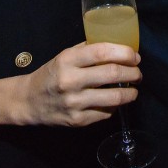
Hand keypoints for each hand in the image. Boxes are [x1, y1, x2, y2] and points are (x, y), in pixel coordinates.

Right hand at [17, 42, 140, 127]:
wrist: (29, 101)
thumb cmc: (52, 74)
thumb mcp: (65, 56)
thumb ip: (88, 50)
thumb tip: (119, 46)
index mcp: (67, 60)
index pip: (102, 52)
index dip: (124, 53)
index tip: (135, 56)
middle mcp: (70, 81)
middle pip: (112, 74)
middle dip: (133, 73)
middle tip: (138, 73)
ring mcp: (74, 103)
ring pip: (114, 97)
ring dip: (131, 93)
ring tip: (134, 89)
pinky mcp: (78, 121)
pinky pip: (106, 113)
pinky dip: (115, 106)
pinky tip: (115, 101)